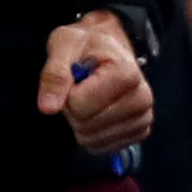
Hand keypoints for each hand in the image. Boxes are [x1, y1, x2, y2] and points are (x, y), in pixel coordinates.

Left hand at [39, 11, 153, 157]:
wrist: (109, 48)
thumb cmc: (87, 44)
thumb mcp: (64, 45)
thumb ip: (54, 74)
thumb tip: (48, 108)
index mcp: (128, 73)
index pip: (81, 105)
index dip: (68, 93)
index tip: (75, 77)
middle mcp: (142, 98)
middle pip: (86, 125)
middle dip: (73, 109)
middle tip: (80, 87)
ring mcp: (143, 118)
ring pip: (92, 139)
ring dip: (80, 122)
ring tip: (89, 98)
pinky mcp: (139, 133)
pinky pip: (102, 147)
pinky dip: (91, 134)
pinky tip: (96, 112)